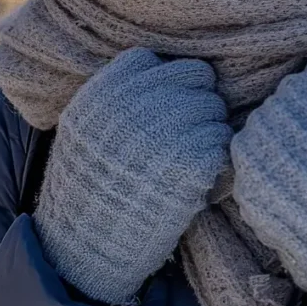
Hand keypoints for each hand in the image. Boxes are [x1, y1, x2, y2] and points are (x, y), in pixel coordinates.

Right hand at [34, 48, 232, 304]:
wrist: (86, 244)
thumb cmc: (87, 188)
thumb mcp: (83, 129)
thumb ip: (116, 98)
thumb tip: (159, 73)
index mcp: (105, 90)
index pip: (151, 60)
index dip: (162, 82)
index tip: (159, 108)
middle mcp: (137, 101)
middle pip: (194, 75)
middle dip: (195, 100)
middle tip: (184, 133)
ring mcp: (167, 127)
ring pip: (215, 108)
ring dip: (208, 132)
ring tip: (186, 160)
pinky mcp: (192, 159)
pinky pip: (223, 141)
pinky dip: (217, 160)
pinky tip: (196, 178)